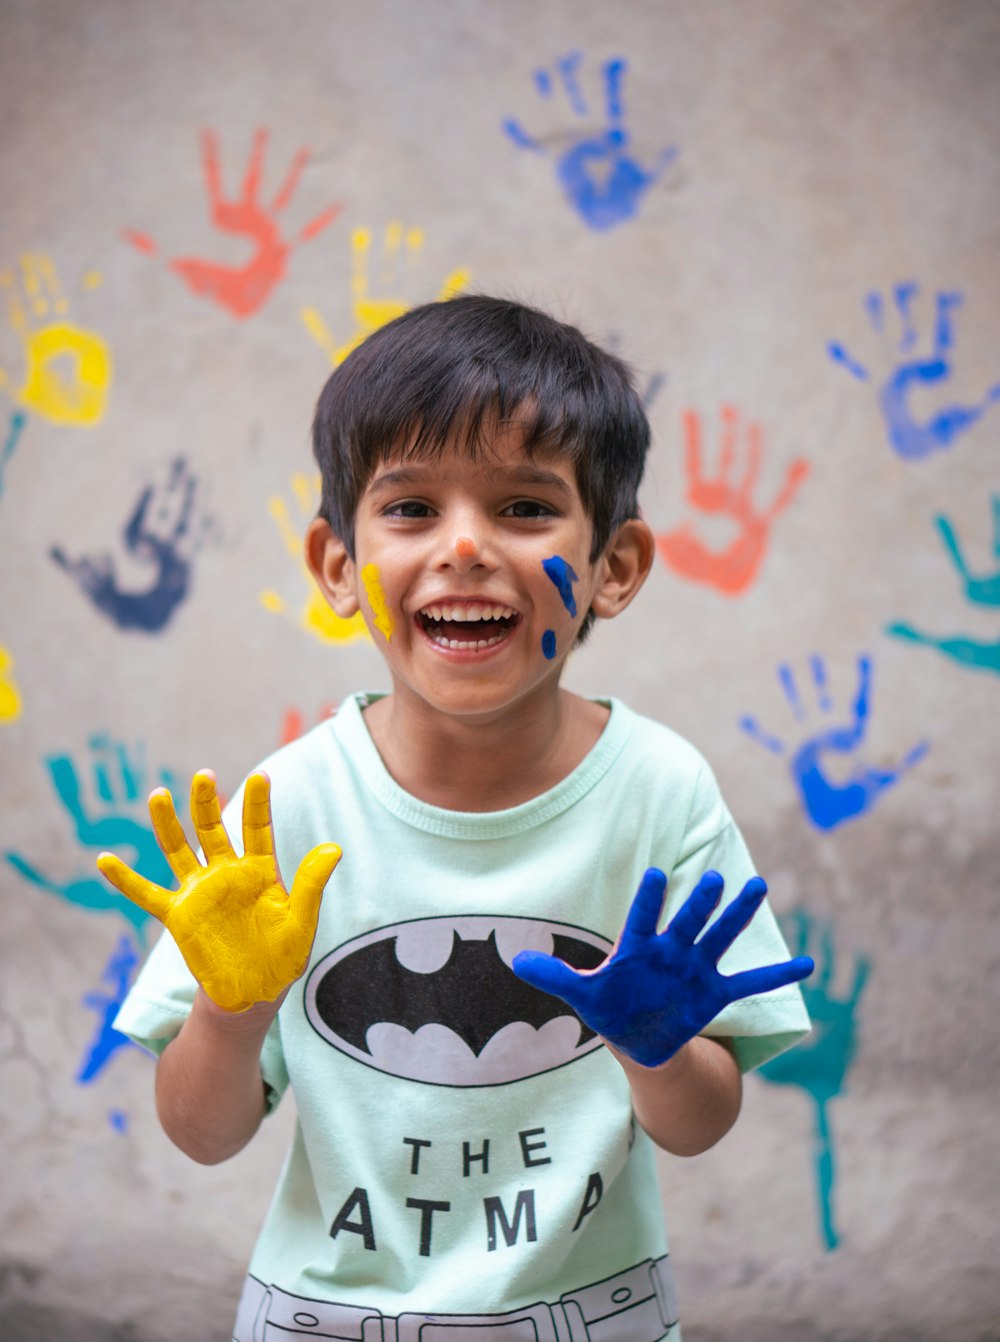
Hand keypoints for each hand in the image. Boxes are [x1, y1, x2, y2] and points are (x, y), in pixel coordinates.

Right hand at [96, 771, 341, 1011]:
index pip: (258, 829)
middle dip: (207, 802)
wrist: (254, 993)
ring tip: (159, 794)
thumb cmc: (283, 958)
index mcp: (260, 871)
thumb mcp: (302, 922)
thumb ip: (311, 886)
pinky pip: (147, 894)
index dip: (259, 803)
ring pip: (179, 850)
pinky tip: (103, 860)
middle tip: (204, 774)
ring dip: (168, 824)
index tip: (262, 776)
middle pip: (214, 829)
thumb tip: (334, 848)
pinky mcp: (178, 916)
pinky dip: (125, 879)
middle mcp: (227, 874)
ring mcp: (200, 892)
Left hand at [512, 868, 813, 1067]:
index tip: (654, 874)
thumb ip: (555, 977)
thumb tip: (515, 960)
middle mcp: (671, 951)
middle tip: (714, 877)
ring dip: (739, 914)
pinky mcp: (714, 993)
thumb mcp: (582, 995)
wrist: (639, 1037)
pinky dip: (778, 976)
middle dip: (700, 903)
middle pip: (688, 922)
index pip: (642, 920)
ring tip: (758, 884)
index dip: (648, 900)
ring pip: (720, 936)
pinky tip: (808, 965)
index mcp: (638, 948)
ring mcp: (696, 969)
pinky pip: (750, 983)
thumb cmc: (608, 1007)